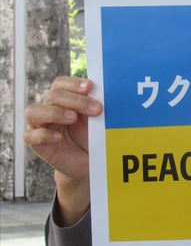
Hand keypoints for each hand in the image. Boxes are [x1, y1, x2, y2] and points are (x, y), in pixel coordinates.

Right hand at [24, 77, 102, 223]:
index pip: (60, 84)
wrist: (89, 161)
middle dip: (76, 100)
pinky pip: (30, 136)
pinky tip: (58, 137)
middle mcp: (48, 109)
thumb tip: (104, 92)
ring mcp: (39, 126)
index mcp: (62, 99)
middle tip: (96, 109)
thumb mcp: (96, 119)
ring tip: (73, 118)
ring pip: (34, 111)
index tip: (90, 87)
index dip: (73, 83)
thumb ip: (95, 105)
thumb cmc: (92, 136)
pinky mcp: (37, 144)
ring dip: (55, 112)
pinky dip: (44, 134)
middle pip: (53, 95)